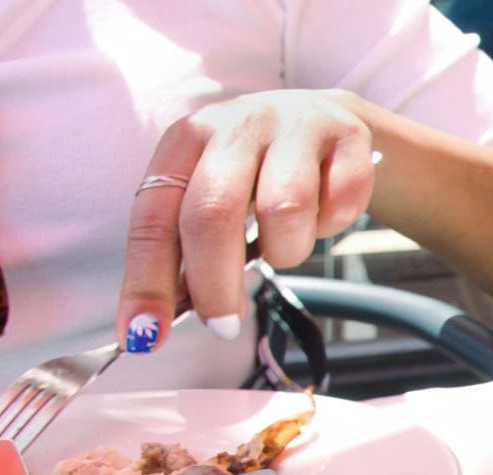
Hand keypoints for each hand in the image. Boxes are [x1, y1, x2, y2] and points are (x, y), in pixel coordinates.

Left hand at [115, 90, 376, 352]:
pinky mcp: (347, 136)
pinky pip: (340, 204)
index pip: (154, 216)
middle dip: (215, 283)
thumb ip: (187, 246)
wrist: (327, 121)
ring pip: (285, 210)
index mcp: (186, 141)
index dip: (148, 279)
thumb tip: (162, 316)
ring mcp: (293, 126)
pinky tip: (324, 214)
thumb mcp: (213, 193)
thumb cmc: (259, 173)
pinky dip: (332, 225)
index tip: (145, 334)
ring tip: (286, 245)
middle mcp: (235, 125)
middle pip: (214, 212)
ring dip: (286, 250)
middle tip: (223, 326)